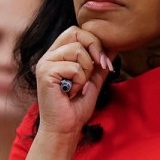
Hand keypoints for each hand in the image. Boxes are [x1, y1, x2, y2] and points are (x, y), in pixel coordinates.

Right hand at [33, 26, 114, 144]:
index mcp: (58, 54)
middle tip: (99, 67)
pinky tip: (72, 92)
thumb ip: (100, 63)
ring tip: (78, 86)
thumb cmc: (77, 106)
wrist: (66, 128)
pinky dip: (79, 81)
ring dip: (86, 71)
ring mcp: (45, 63)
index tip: (104, 62)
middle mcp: (49, 56)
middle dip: (94, 49)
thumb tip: (114, 46)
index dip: (94, 42)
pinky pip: (73, 67)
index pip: (77, 31)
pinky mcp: (45, 73)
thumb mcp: (93, 80)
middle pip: (76, 32)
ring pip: (77, 51)